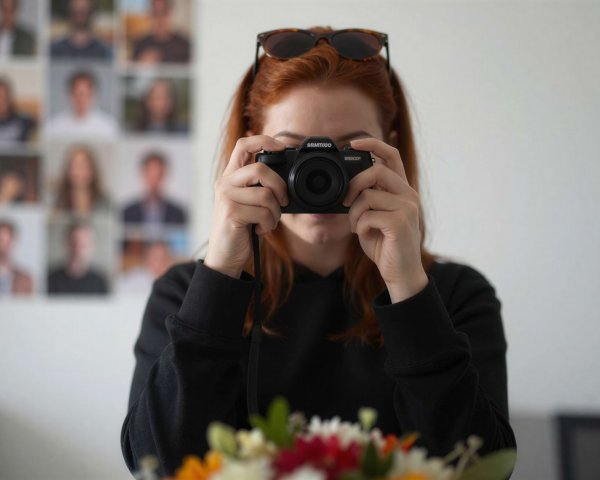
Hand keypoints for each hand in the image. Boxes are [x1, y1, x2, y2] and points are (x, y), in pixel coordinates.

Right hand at [204, 135, 288, 277]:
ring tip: (267, 222)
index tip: (282, 148)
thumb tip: (286, 178)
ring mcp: (226, 197)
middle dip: (280, 187)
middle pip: (261, 169)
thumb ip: (260, 187)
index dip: (265, 141)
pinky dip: (269, 225)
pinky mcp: (231, 213)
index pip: (244, 145)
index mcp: (230, 177)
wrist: (226, 257)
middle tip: (283, 202)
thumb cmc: (242, 229)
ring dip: (275, 213)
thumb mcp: (251, 203)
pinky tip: (259, 230)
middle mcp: (225, 183)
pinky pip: (263, 212)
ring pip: (266, 194)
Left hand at [343, 138, 427, 302]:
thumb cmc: (386, 245)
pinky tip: (364, 235)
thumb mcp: (373, 216)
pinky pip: (368, 215)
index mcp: (402, 190)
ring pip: (368, 196)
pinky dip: (359, 226)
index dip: (372, 145)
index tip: (352, 144)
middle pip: (376, 171)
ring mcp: (407, 208)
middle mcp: (408, 195)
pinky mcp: (400, 223)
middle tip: (345, 202)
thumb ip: (367, 198)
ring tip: (357, 226)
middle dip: (354, 185)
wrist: (401, 273)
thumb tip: (349, 186)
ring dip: (354, 213)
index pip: (391, 156)